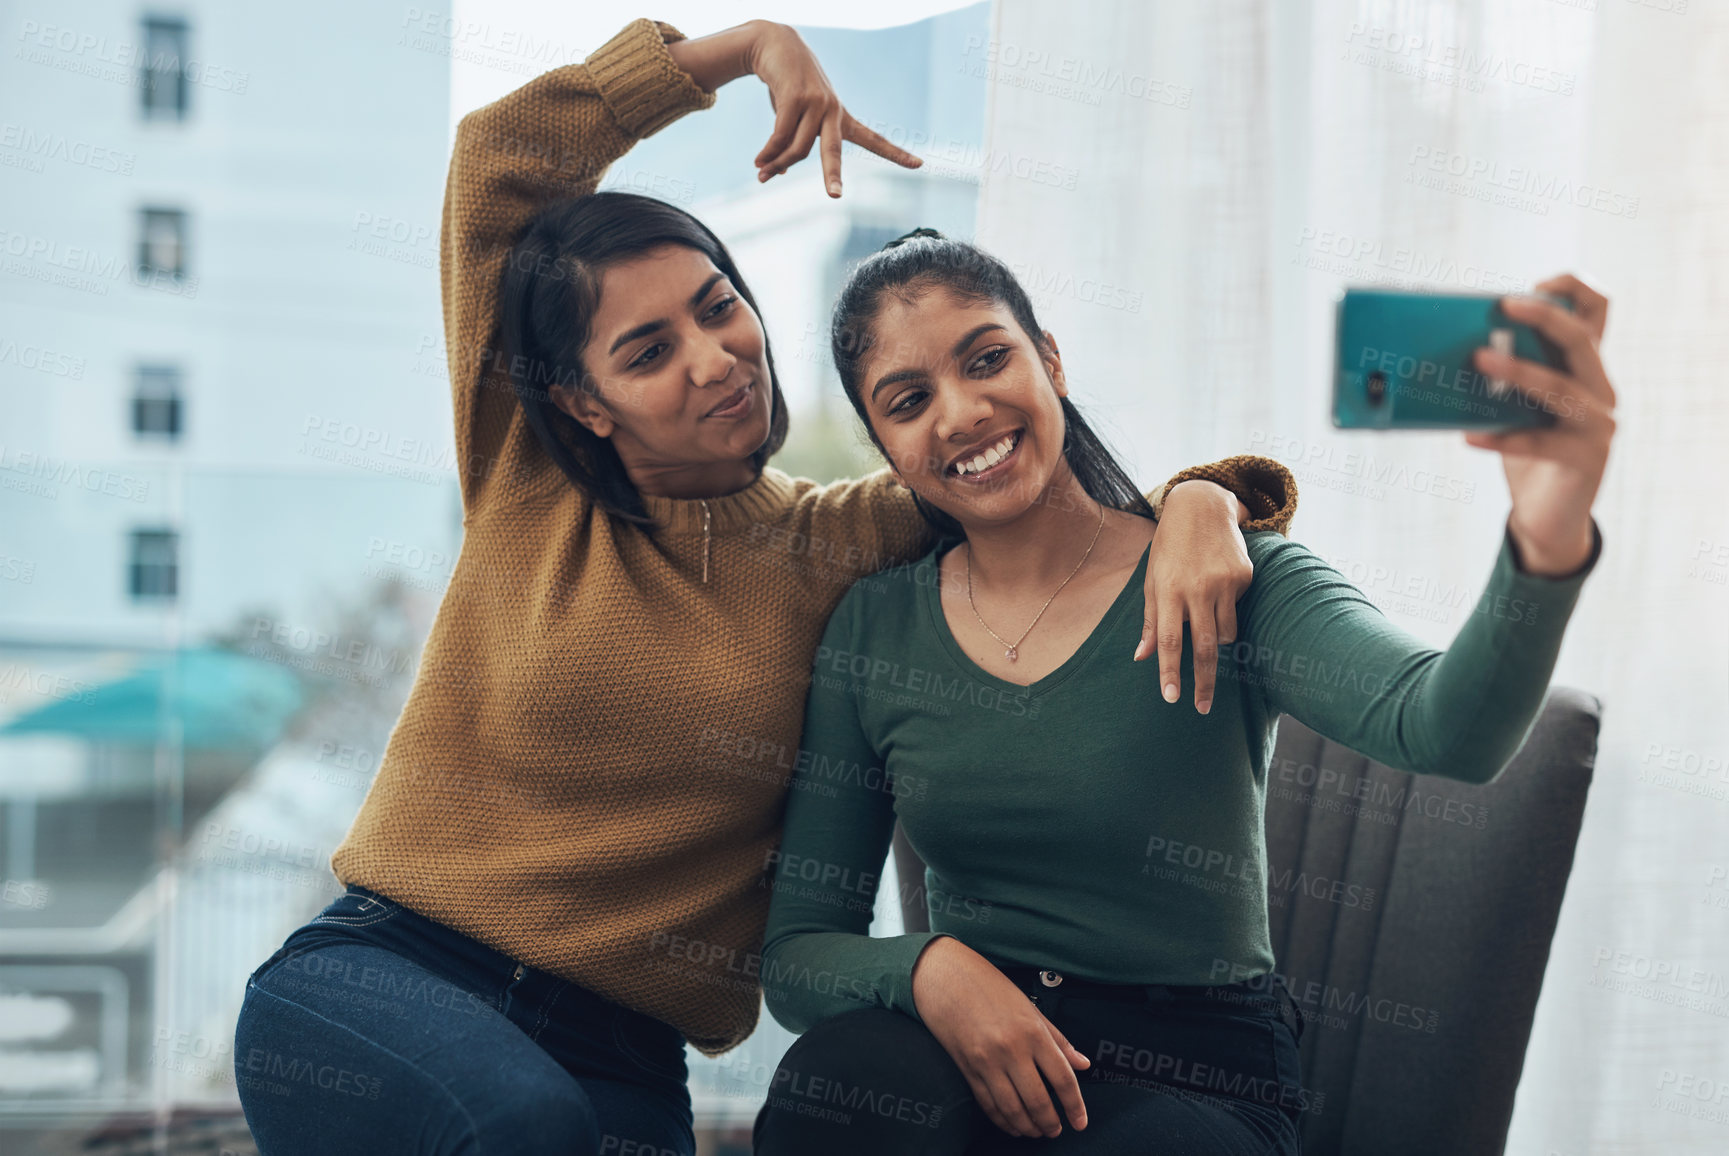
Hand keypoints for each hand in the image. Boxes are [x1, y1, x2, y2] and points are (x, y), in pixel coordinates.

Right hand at [745, 22, 922, 195]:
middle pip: (834, 150)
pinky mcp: (796, 97)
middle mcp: (833, 110)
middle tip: (835, 196)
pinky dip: (769, 152)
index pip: (873, 138)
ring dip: (778, 164)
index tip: (920, 165)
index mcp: (841, 117)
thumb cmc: (788, 86)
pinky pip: (781, 135)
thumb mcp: (794, 117)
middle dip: (833, 174)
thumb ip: (791, 144)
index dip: (896, 153)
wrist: (774, 45)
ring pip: (798, 148)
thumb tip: (775, 172)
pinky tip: (759, 161)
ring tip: (762, 174)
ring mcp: (816, 102)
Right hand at [910, 937, 1090, 1138]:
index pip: (1062, 1079)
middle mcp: (1011, 1050)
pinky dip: (1003, 1121)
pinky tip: (1013, 1125)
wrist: (946, 977)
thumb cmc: (990, 988)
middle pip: (1038, 1100)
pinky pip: (988, 1104)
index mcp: (1032, 1032)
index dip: (1075, 1106)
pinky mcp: (968, 1069)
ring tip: (1038, 1131)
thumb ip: (1058, 1040)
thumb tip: (1082, 1064)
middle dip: (1051, 1123)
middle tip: (1057, 1130)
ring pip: (1013, 1109)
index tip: (1080, 1122)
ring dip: (1028, 1127)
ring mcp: (987, 1062)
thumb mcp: (1030, 1008)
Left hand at [1136, 481, 1253, 713]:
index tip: (1172, 698)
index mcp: (1168, 591)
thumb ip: (1149, 619)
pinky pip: (1237, 609)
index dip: (1169, 671)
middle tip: (1201, 708)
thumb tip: (1141, 657)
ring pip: (1225, 633)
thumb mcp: (1152, 579)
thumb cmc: (1170, 549)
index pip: (1167, 640)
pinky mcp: (1243, 577)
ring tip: (1205, 617)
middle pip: (1203, 647)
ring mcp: (1223, 583)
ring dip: (1215, 640)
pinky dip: (1227, 610)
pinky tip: (1217, 586)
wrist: (1202, 507)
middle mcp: (1196, 589)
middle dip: (1203, 683)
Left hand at [1463, 274, 1615, 575]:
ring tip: (1477, 361)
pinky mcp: (1586, 458)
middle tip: (1502, 307)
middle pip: (1581, 340)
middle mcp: (1599, 390)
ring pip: (1560, 388)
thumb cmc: (1524, 451)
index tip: (1535, 283)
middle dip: (1543, 317)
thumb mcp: (1512, 407)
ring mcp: (1598, 424)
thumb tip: (1442, 347)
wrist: (1545, 514)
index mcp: (1584, 368)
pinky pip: (1541, 442)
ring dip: (1518, 371)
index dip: (1574, 289)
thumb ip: (1498, 379)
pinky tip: (1469, 437)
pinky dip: (1502, 438)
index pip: (1596, 313)